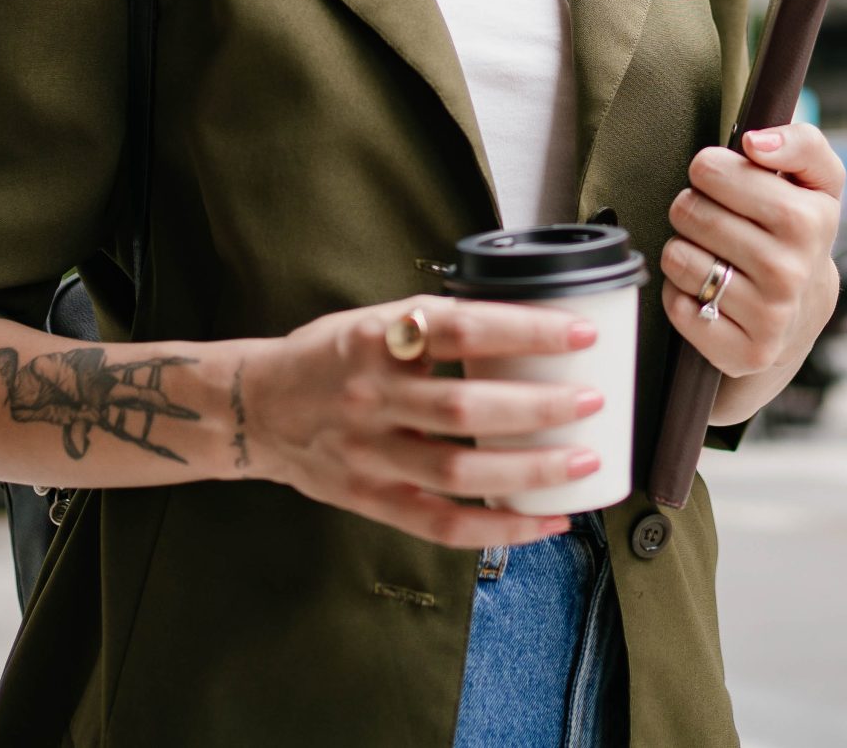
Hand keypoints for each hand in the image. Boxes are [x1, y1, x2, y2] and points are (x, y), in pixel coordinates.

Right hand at [238, 297, 599, 548]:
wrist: (254, 408)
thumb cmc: (328, 357)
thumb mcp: (372, 319)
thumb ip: (436, 323)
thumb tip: (526, 318)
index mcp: (374, 339)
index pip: (461, 328)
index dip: (524, 330)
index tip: (579, 333)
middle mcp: (369, 397)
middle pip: (464, 408)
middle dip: (538, 407)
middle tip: (592, 400)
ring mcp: (368, 455)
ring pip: (458, 471)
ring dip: (529, 470)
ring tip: (585, 460)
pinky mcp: (369, 500)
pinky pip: (441, 524)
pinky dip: (498, 528)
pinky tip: (545, 522)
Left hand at [660, 123, 845, 380]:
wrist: (803, 314)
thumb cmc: (799, 234)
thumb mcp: (816, 182)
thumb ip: (801, 143)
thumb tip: (757, 141)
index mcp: (811, 219)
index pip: (715, 171)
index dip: (708, 170)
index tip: (720, 179)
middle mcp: (793, 270)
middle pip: (690, 211)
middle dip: (692, 208)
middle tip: (713, 220)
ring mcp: (770, 316)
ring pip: (678, 257)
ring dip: (683, 250)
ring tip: (711, 254)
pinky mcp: (743, 352)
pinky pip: (677, 305)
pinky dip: (682, 294)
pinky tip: (708, 293)